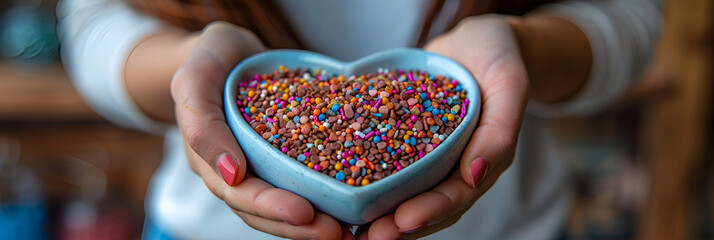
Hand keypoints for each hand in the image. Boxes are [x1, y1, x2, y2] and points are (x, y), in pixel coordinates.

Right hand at [171, 22, 352, 239]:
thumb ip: (202, 121)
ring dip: (313, 222)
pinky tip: (354, 204)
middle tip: (334, 233)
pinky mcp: (286, 157)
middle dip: (298, 226)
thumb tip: (230, 174)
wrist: (229, 52)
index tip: (303, 212)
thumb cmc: (208, 59)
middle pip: (264, 210)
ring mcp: (262, 167)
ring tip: (348, 231)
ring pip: (284, 204)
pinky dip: (325, 196)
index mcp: (211, 160)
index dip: (270, 206)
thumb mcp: (196, 78)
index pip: (239, 192)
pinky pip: (303, 181)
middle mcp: (236, 172)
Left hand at [356, 15, 528, 238]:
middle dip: (397, 224)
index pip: (456, 196)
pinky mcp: (403, 137)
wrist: (475, 41)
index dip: (431, 212)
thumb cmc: (499, 57)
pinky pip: (384, 160)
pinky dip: (365, 174)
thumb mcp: (509, 84)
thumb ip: (500, 130)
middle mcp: (451, 164)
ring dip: (379, 211)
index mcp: (481, 160)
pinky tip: (339, 184)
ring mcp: (426, 154)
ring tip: (350, 226)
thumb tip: (476, 176)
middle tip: (367, 237)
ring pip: (403, 191)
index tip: (402, 222)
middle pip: (425, 203)